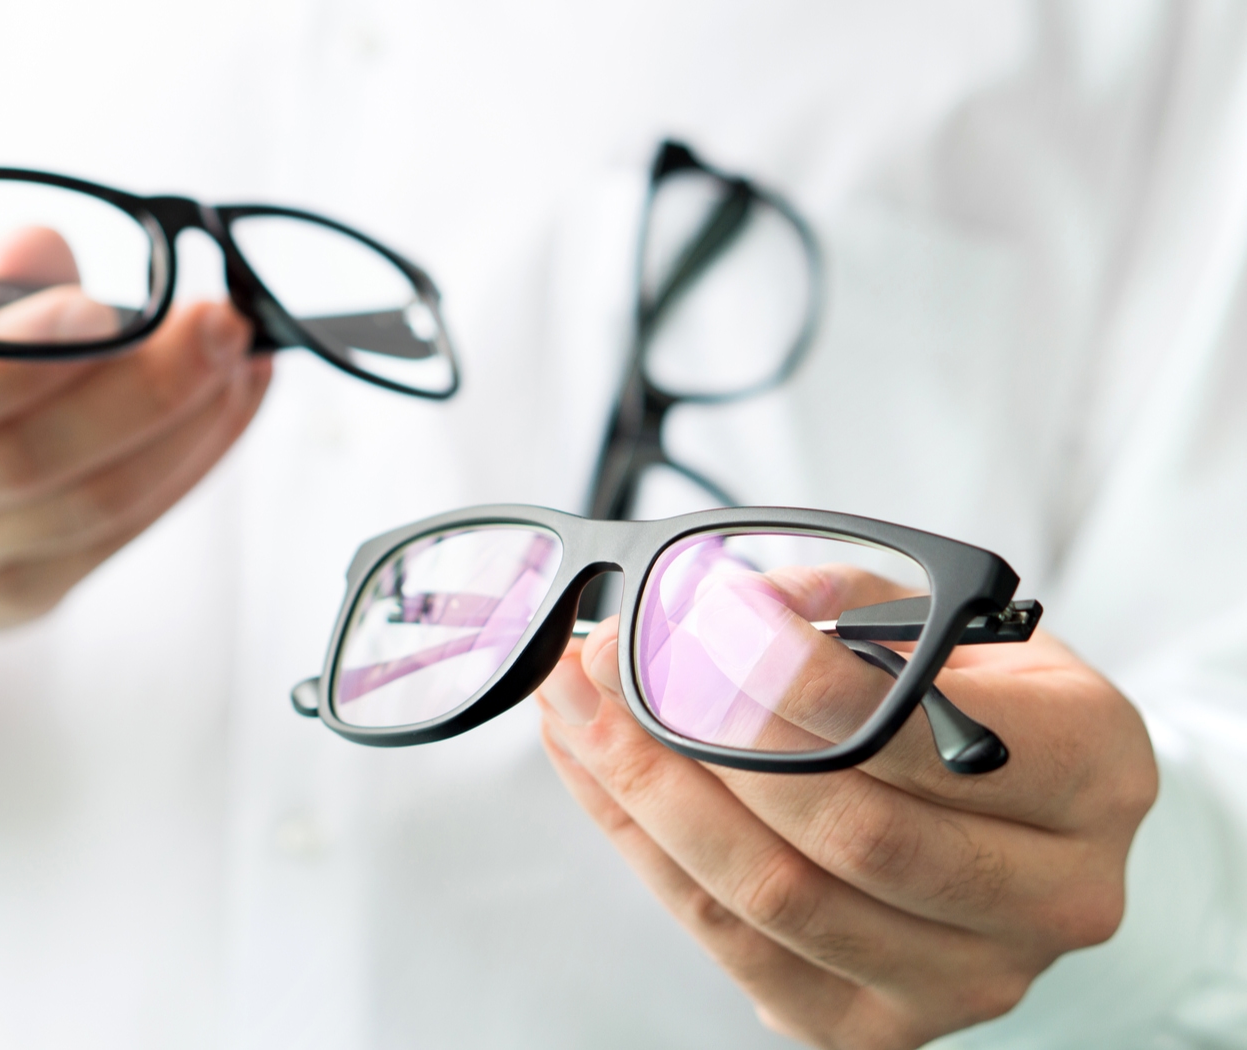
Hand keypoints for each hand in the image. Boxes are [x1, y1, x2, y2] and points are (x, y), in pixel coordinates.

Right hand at [0, 230, 271, 669]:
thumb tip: (48, 259)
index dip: (9, 359)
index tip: (97, 304)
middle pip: (24, 462)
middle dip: (142, 389)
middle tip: (217, 326)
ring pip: (90, 508)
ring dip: (187, 431)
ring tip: (240, 363)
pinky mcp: (17, 596)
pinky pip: (122, 534)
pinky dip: (190, 465)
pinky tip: (228, 407)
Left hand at [535, 584, 1155, 1048]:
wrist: (1026, 830)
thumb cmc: (985, 712)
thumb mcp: (953, 629)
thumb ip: (848, 605)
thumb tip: (718, 602)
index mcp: (1093, 770)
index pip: (919, 734)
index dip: (791, 679)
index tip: (694, 617)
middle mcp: (1054, 893)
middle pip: (845, 831)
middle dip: (700, 736)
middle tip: (604, 661)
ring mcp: (970, 978)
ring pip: (775, 899)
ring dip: (648, 795)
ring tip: (577, 710)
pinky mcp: (882, 1027)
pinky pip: (735, 946)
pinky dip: (647, 851)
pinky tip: (599, 774)